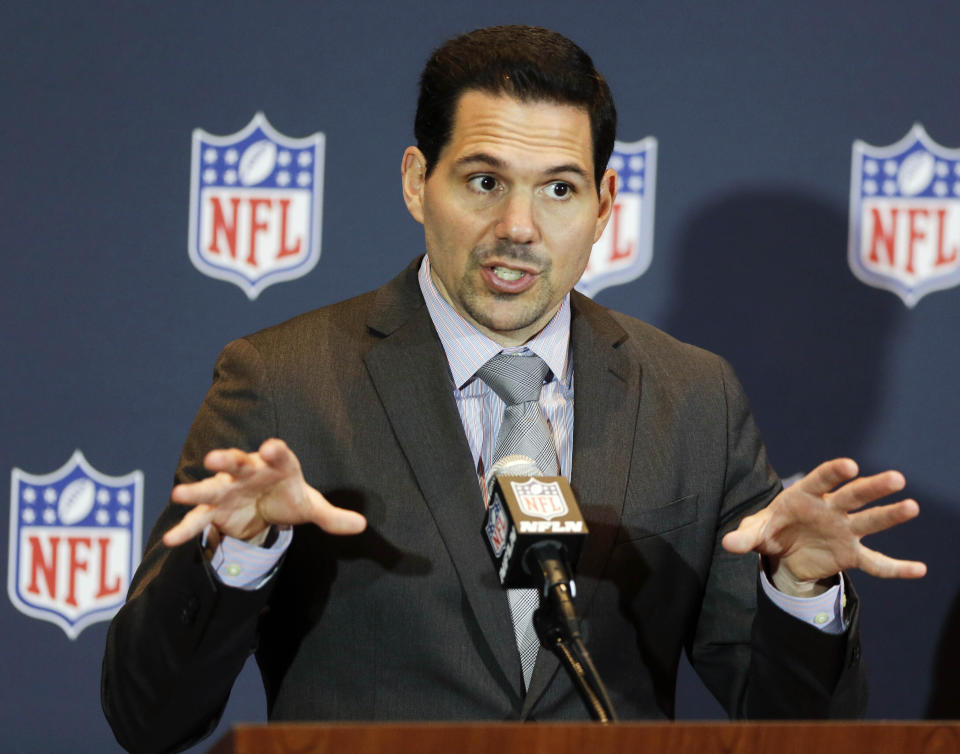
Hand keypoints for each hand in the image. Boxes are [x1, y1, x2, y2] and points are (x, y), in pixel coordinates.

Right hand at [162, 438, 366, 546]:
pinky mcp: (214, 509)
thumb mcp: (311, 506)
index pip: (280, 456)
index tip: (272, 445)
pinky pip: (198, 518)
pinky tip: (171, 540)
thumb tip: (362, 526)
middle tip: (215, 458)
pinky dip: (185, 529)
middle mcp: (249, 473)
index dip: (276, 451)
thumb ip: (333, 516)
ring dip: (195, 489)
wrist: (265, 505)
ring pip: (211, 487)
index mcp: (278, 466)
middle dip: (227, 460)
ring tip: (178, 494)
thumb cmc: (289, 497)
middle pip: (238, 462)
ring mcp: (228, 489)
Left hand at [722, 458, 926, 596]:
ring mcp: (844, 531)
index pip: (820, 480)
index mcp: (805, 496)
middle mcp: (830, 509)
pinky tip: (919, 570)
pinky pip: (876, 564)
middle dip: (872, 487)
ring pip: (869, 521)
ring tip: (912, 506)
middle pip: (853, 496)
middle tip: (896, 479)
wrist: (783, 552)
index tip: (850, 465)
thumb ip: (744, 536)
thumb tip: (728, 543)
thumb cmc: (770, 530)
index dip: (834, 472)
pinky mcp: (851, 554)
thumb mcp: (755, 533)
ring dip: (890, 515)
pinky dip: (896, 568)